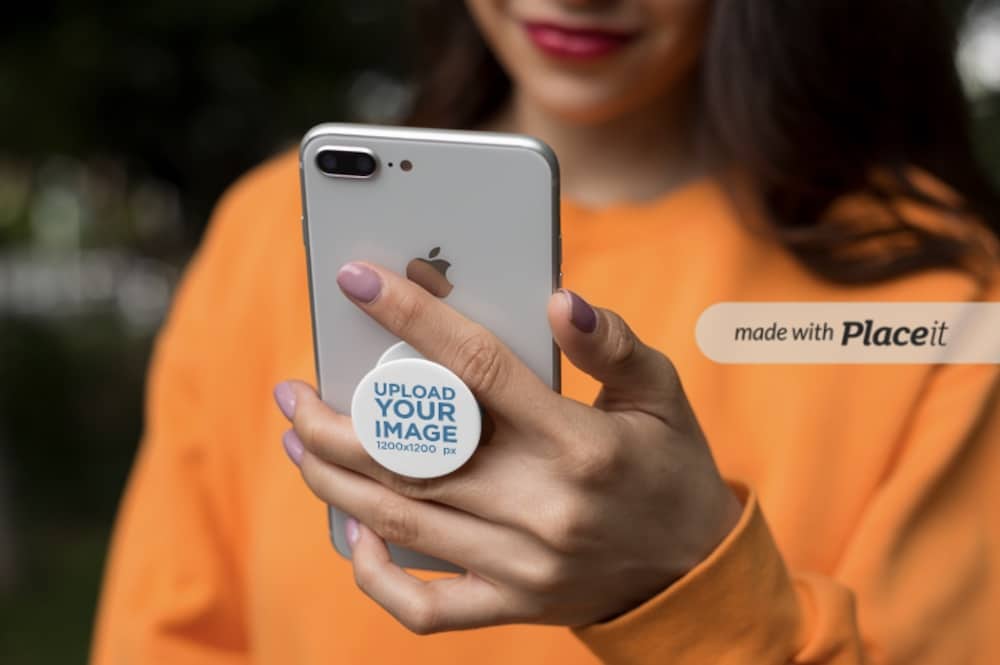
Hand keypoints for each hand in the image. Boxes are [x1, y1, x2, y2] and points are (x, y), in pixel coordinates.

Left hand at [274, 261, 742, 632]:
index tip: (358, 281)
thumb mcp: (660, 392)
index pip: (475, 365)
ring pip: (401, 521)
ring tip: (297, 442)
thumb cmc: (671, 468)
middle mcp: (541, 506)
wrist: (693, 571)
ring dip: (333, 480)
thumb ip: (610, 342)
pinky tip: (355, 533)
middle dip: (334, 422)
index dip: (410, 315)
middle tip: (293, 390)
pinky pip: (425, 606)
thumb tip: (557, 300)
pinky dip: (376, 575)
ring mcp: (520, 564)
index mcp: (578, 442)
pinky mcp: (510, 603)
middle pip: (411, 457)